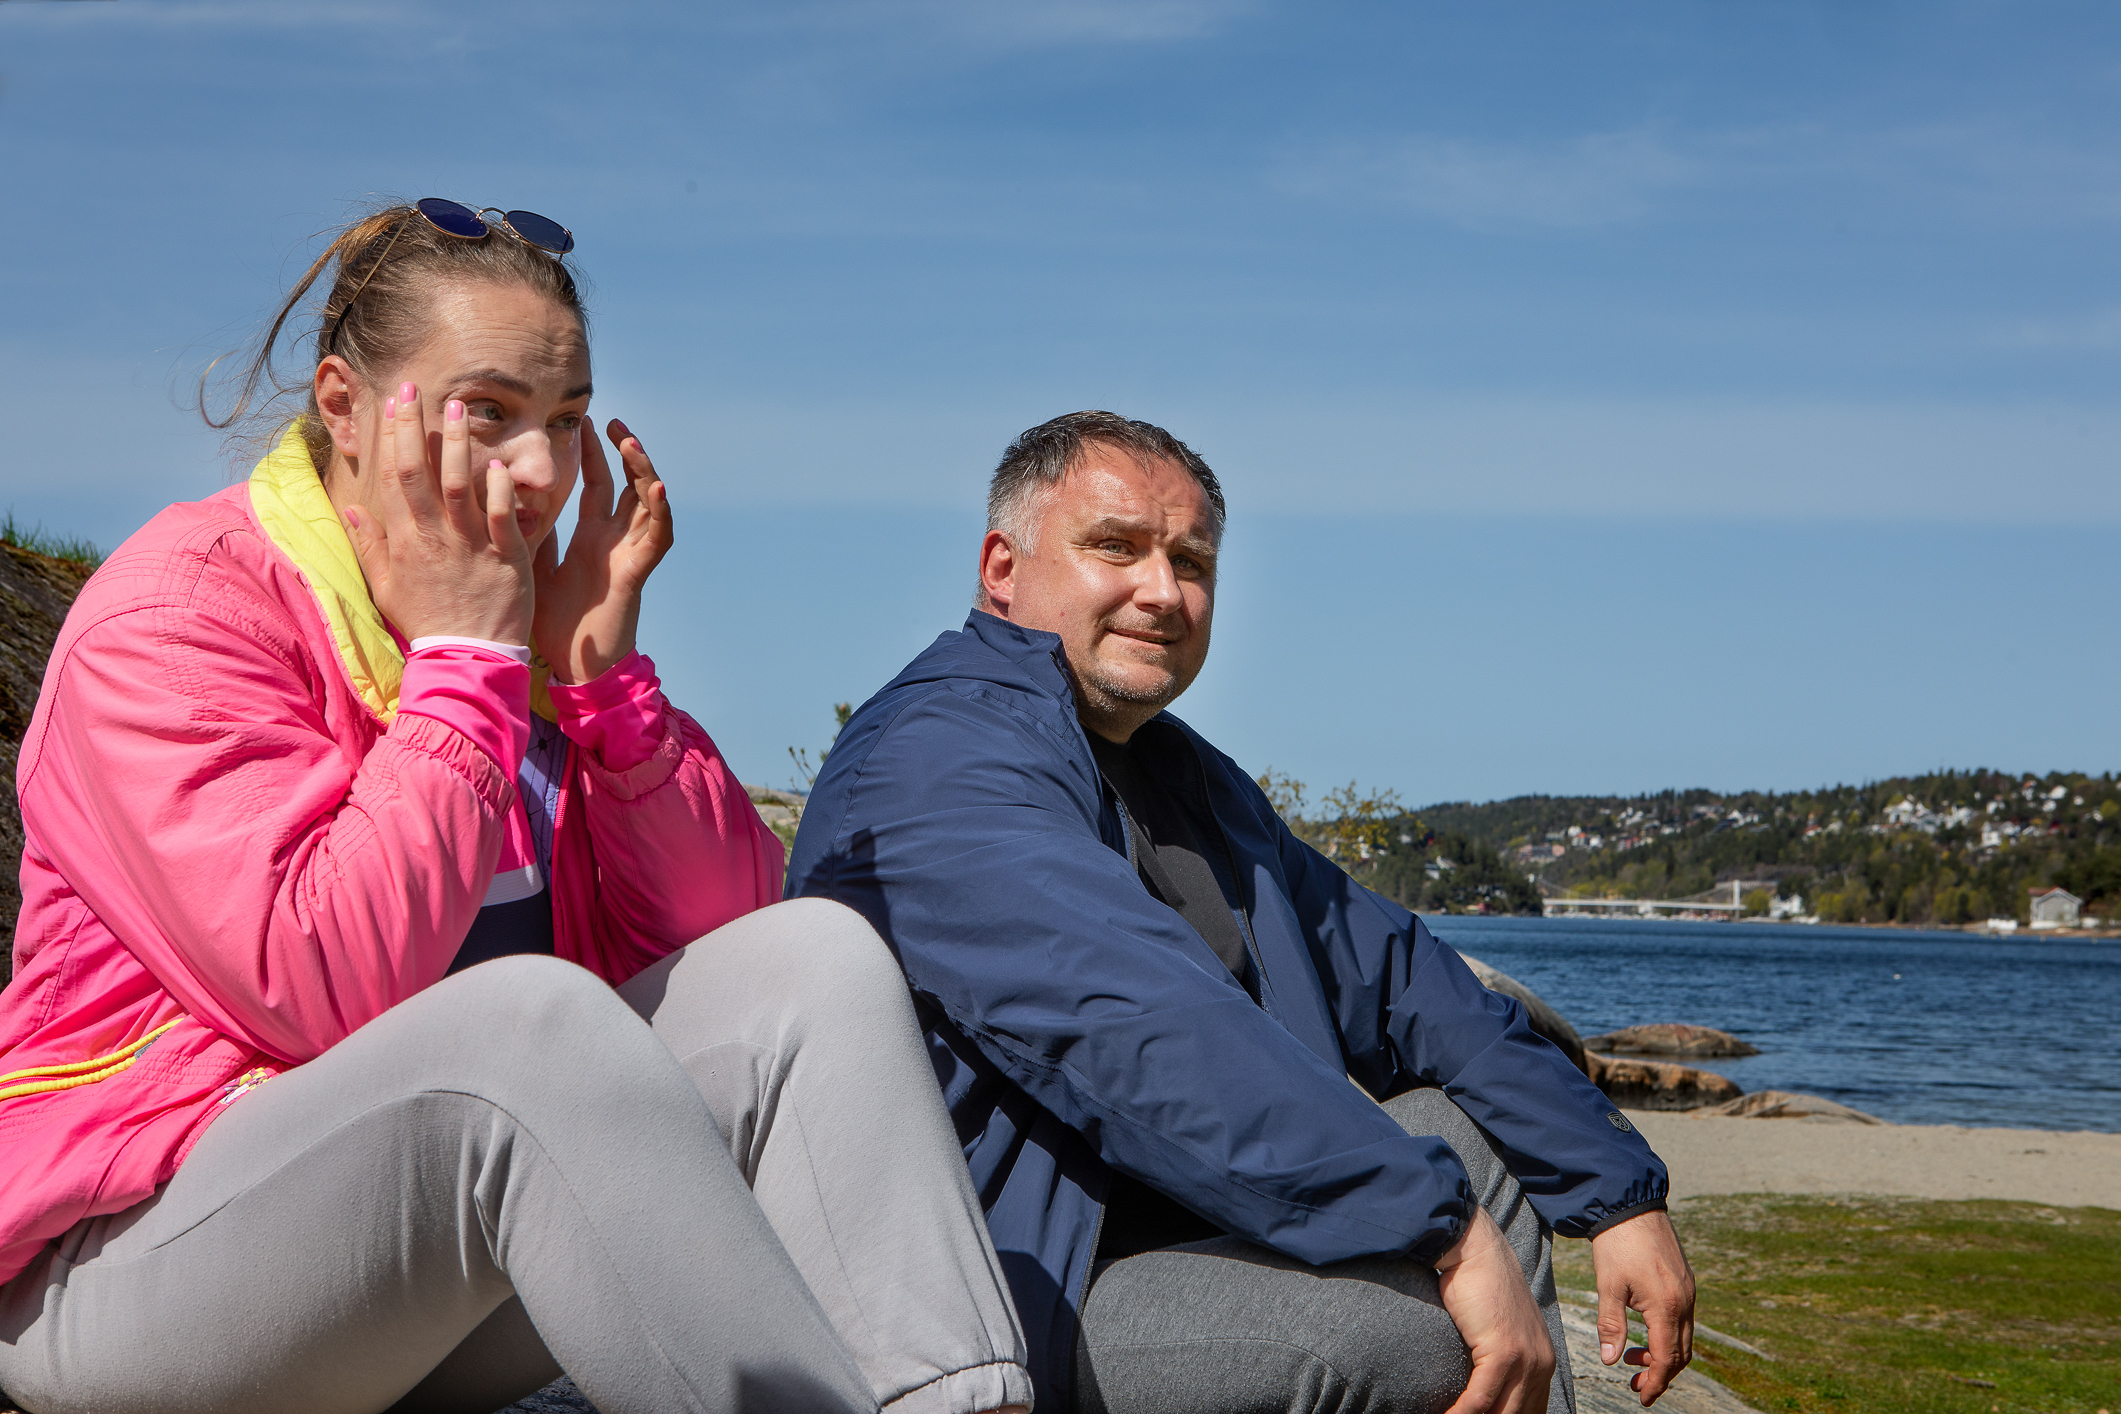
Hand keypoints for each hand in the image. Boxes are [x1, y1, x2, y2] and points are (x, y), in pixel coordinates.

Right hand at [344, 383, 532, 644]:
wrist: (466, 659)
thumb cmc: (428, 622)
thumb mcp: (386, 587)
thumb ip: (369, 545)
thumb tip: (350, 507)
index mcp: (405, 541)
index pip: (394, 478)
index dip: (392, 438)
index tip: (392, 404)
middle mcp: (434, 537)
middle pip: (420, 472)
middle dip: (415, 427)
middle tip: (416, 387)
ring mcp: (470, 546)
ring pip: (459, 486)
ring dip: (457, 444)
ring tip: (458, 406)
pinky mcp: (505, 558)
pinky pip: (500, 516)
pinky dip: (498, 489)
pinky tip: (497, 463)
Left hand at [533, 418, 672, 683]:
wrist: (577, 669)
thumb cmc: (557, 627)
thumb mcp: (534, 569)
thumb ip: (532, 537)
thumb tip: (511, 502)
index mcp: (592, 539)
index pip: (596, 485)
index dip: (592, 454)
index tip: (582, 422)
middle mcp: (615, 541)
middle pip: (625, 485)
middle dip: (620, 450)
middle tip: (608, 419)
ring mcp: (629, 554)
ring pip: (647, 503)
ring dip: (643, 470)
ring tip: (631, 440)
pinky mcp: (637, 572)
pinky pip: (656, 537)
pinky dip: (660, 511)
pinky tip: (656, 486)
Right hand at [1434, 1206, 1555, 1413]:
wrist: (1475, 1250)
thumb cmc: (1478, 1284)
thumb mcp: (1498, 1327)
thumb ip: (1499, 1355)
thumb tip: (1483, 1384)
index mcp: (1542, 1358)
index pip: (1532, 1409)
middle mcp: (1540, 1362)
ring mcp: (1525, 1358)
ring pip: (1501, 1412)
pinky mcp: (1503, 1352)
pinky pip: (1481, 1397)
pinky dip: (1460, 1411)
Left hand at [1589, 1209, 1695, 1405]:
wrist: (1630, 1204)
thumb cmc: (1616, 1244)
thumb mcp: (1608, 1287)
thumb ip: (1610, 1326)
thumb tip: (1609, 1360)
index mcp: (1667, 1307)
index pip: (1666, 1359)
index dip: (1655, 1382)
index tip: (1642, 1397)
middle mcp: (1685, 1301)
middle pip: (1681, 1353)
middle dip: (1660, 1373)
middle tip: (1634, 1383)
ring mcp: (1689, 1290)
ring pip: (1684, 1337)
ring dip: (1663, 1354)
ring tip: (1632, 1356)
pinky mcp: (1685, 1281)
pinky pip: (1684, 1318)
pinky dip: (1667, 1334)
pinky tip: (1644, 1330)